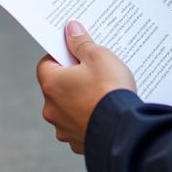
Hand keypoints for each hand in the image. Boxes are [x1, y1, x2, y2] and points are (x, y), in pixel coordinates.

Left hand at [36, 20, 136, 153]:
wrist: (125, 131)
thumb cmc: (109, 91)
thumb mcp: (98, 56)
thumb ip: (81, 42)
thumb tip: (71, 29)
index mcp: (52, 84)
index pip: (46, 63)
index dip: (61, 55)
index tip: (76, 51)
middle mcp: (52, 109)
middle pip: (58, 85)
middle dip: (73, 76)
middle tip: (92, 69)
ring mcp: (64, 128)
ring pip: (68, 106)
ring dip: (80, 98)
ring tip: (102, 91)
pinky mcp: (78, 142)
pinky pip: (80, 123)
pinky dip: (89, 116)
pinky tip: (104, 110)